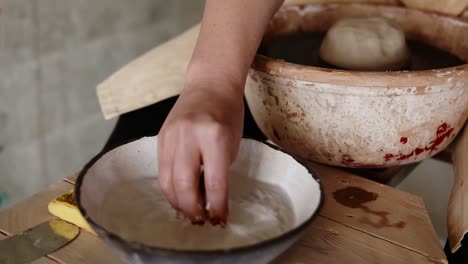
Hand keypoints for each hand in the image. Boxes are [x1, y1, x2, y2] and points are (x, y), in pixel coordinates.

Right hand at [157, 77, 243, 224]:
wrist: (209, 85)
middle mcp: (189, 136)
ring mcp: (171, 136)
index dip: (217, 207)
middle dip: (192, 209)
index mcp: (214, 137)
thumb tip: (209, 200)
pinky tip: (179, 196)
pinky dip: (169, 188)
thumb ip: (219, 171)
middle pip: (184, 185)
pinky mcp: (160, 138)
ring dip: (178, 203)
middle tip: (201, 221)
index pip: (214, 182)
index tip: (219, 220)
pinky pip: (161, 171)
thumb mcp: (232, 143)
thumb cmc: (228, 113)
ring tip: (189, 213)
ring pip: (167, 181)